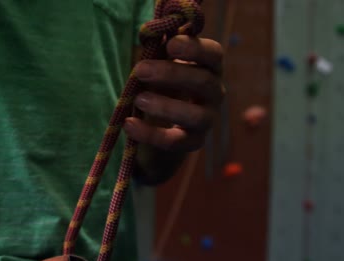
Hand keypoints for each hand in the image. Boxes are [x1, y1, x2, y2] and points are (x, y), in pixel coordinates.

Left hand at [124, 35, 224, 151]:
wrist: (162, 126)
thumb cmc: (162, 86)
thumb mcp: (160, 67)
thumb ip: (158, 52)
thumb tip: (151, 35)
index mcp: (208, 69)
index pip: (214, 55)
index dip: (195, 48)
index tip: (171, 45)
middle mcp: (214, 94)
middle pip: (204, 82)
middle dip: (171, 74)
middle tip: (140, 70)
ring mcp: (207, 120)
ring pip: (195, 116)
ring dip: (165, 106)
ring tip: (138, 99)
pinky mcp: (192, 143)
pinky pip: (175, 142)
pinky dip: (151, 134)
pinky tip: (129, 124)